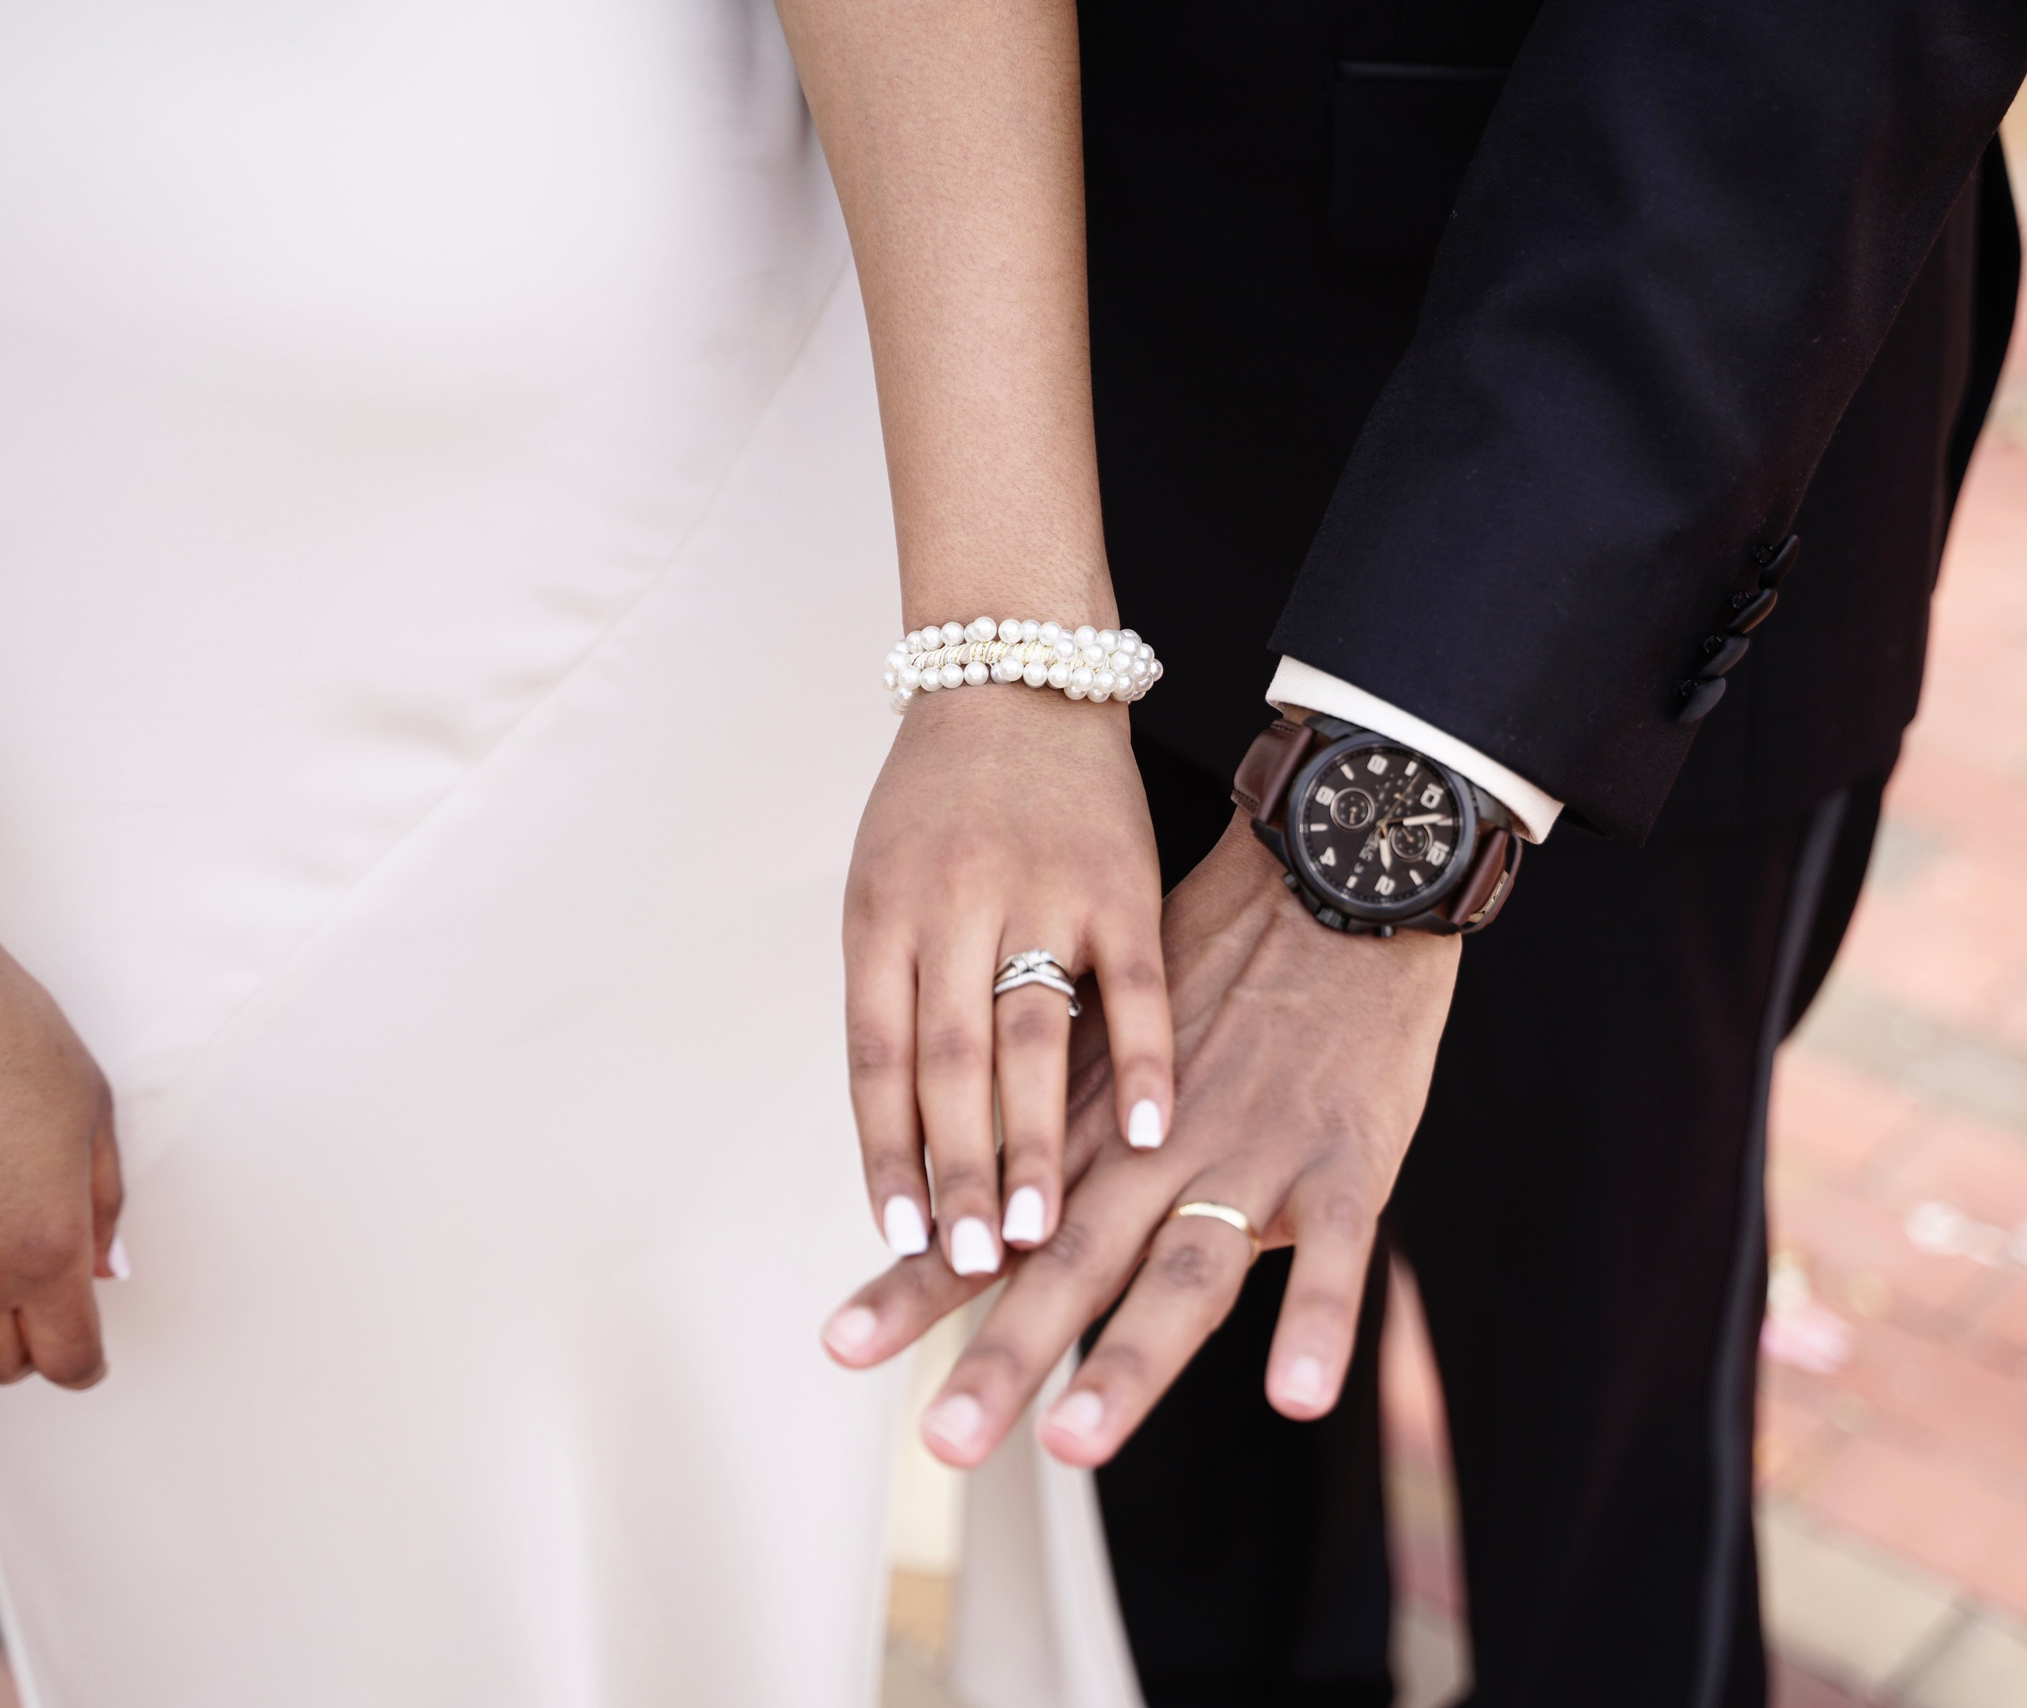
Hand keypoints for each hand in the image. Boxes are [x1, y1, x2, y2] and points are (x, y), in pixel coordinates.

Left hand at [823, 813, 1458, 1467]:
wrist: (1334, 882)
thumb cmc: (1221, 964)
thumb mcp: (1112, 1037)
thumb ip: (1057, 1128)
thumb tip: (975, 1207)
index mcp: (1097, 1133)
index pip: (997, 1224)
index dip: (920, 1285)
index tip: (841, 1346)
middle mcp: (1158, 1155)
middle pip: (1073, 1264)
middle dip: (1007, 1355)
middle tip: (945, 1440)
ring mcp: (1250, 1159)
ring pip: (1185, 1272)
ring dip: (1131, 1359)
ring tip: (1076, 1441)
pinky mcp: (1346, 1160)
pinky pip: (1334, 1251)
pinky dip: (1318, 1318)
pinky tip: (1298, 1394)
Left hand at [843, 684, 1170, 1282]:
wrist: (1014, 681)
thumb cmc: (939, 805)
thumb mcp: (884, 887)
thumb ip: (897, 1000)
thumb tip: (904, 1144)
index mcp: (881, 915)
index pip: (875, 1058)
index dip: (887, 1154)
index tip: (902, 1239)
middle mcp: (953, 904)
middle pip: (949, 1062)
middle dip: (960, 1171)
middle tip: (974, 1262)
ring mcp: (1040, 891)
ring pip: (1034, 1035)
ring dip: (1036, 1140)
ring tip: (1042, 1231)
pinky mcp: (1120, 882)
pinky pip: (1134, 985)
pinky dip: (1140, 1062)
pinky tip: (1150, 1134)